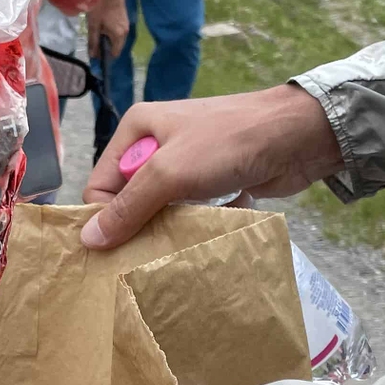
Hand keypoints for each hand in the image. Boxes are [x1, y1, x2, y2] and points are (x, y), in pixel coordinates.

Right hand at [79, 84, 342, 248]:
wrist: (297, 135)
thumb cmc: (227, 143)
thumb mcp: (169, 173)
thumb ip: (128, 208)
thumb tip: (87, 241)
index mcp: (136, 130)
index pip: (101, 185)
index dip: (107, 218)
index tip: (119, 250)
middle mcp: (156, 144)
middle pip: (130, 200)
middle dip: (139, 227)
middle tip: (149, 254)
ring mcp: (185, 163)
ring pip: (160, 209)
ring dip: (168, 229)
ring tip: (177, 248)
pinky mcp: (211, 181)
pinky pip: (189, 212)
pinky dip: (194, 225)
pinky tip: (204, 235)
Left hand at [88, 0, 129, 59]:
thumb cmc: (100, 6)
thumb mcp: (93, 25)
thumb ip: (93, 41)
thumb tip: (93, 56)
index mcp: (119, 35)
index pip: (115, 53)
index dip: (105, 55)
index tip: (95, 52)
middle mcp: (126, 32)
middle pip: (116, 46)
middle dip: (106, 46)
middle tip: (94, 40)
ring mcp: (126, 24)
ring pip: (117, 38)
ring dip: (108, 38)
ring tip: (97, 31)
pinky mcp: (125, 18)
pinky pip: (118, 31)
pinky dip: (111, 32)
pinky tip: (103, 25)